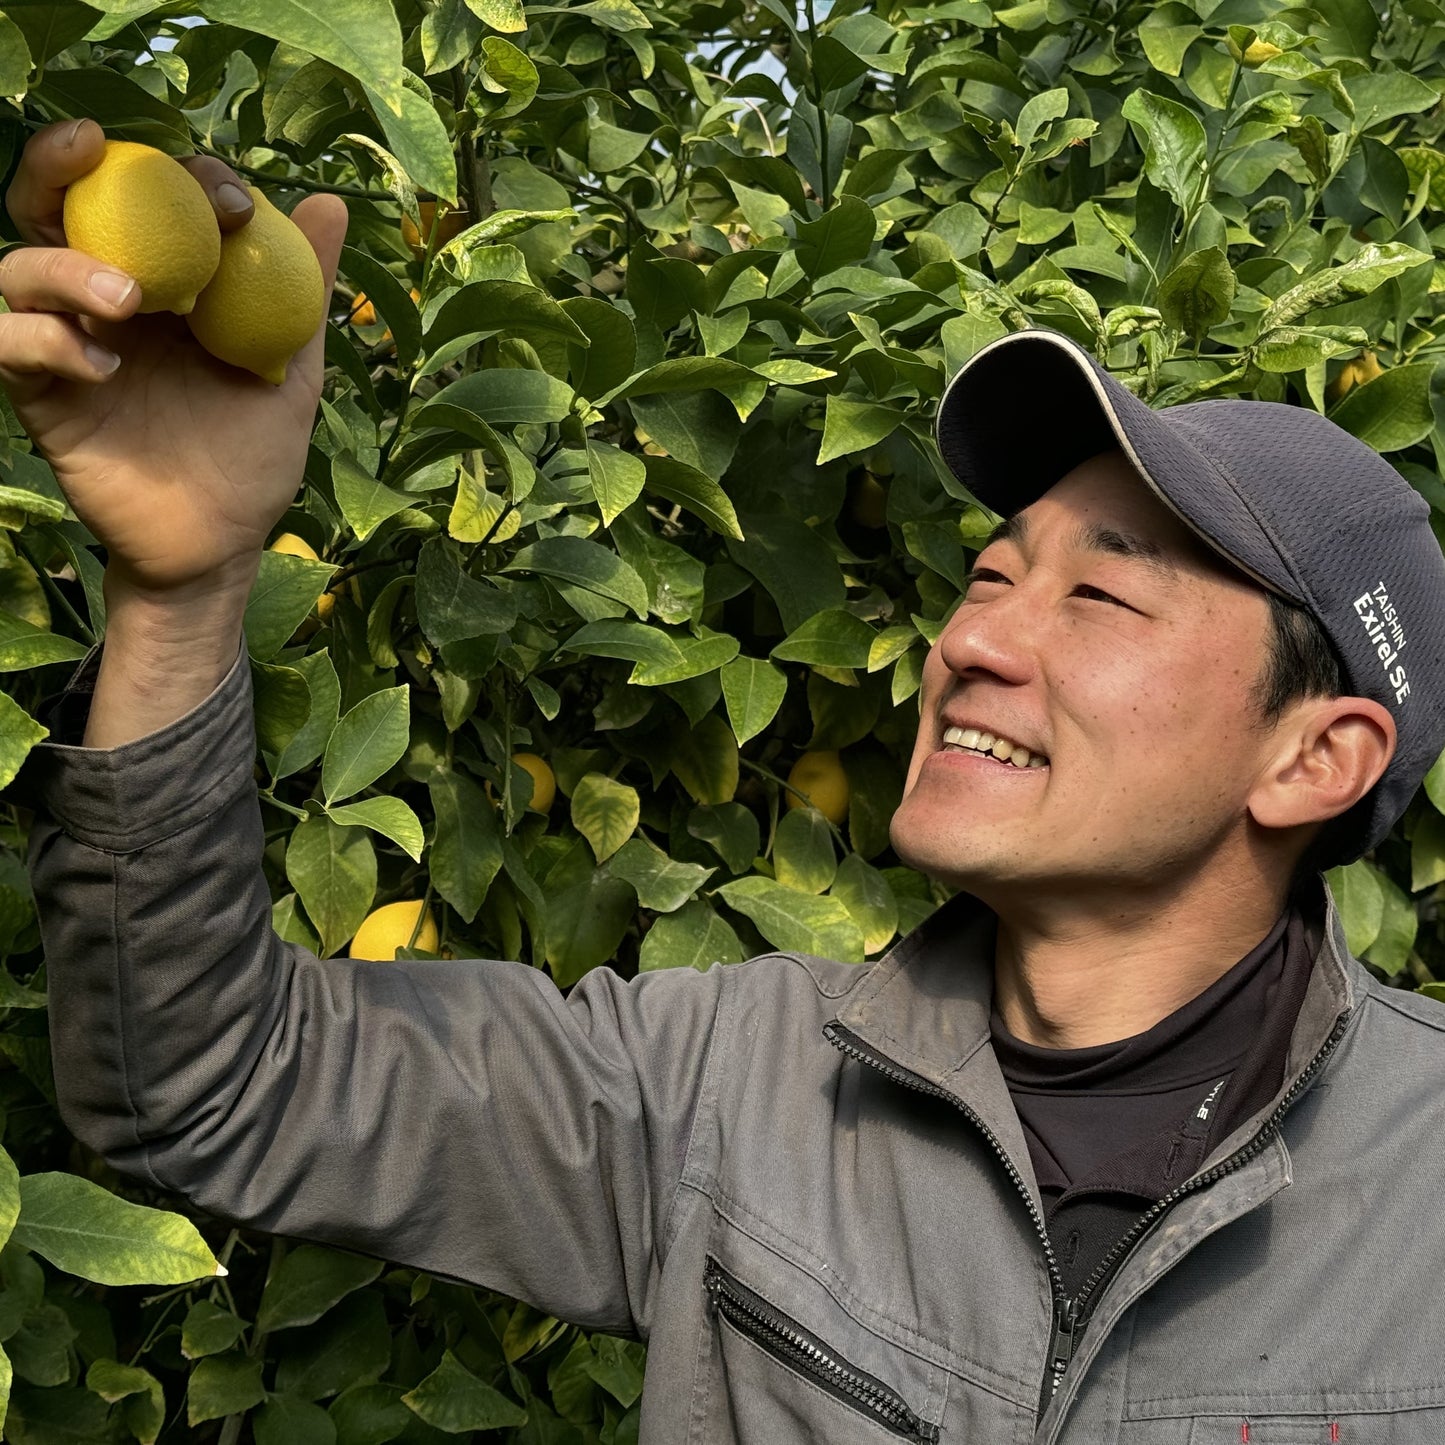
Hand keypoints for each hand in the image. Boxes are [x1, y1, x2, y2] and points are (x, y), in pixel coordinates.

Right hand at [0, 120, 348, 599]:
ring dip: (66, 267)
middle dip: (58, 164)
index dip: (180, 178)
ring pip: (21, 269)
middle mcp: (104, 301)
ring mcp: (67, 345)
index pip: (145, 198)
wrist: (223, 539)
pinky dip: (45, 342)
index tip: (233, 202)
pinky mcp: (42, 397)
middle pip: (52, 207)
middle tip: (92, 145)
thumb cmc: (252, 452)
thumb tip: (333, 200)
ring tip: (129, 300)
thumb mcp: (290, 366)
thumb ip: (303, 286)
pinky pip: (11, 347)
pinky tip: (107, 369)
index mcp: (163, 282)